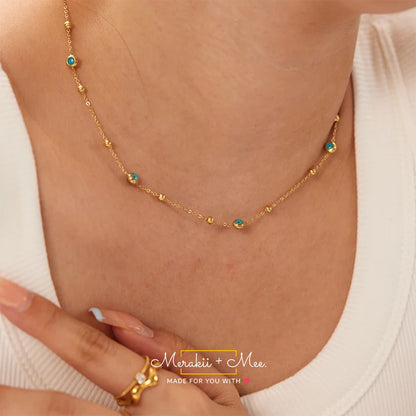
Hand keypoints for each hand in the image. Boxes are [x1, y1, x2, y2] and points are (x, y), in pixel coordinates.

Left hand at [0, 277, 246, 415]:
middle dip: (11, 391)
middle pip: (59, 409)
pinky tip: (28, 412)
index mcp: (168, 395)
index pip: (96, 351)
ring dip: (22, 412)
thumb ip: (173, 349)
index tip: (12, 300)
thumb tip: (117, 319)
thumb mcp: (220, 386)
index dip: (50, 324)